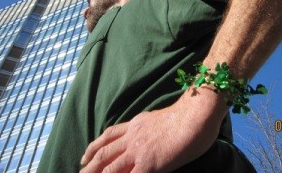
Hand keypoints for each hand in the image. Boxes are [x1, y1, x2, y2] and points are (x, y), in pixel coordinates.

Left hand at [80, 87, 227, 172]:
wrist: (196, 114)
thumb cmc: (188, 115)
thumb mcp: (161, 118)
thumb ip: (150, 127)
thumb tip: (149, 136)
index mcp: (136, 124)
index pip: (109, 135)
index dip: (94, 147)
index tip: (85, 156)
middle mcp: (133, 136)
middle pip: (103, 152)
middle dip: (89, 165)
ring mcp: (139, 150)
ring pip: (109, 167)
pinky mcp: (148, 164)